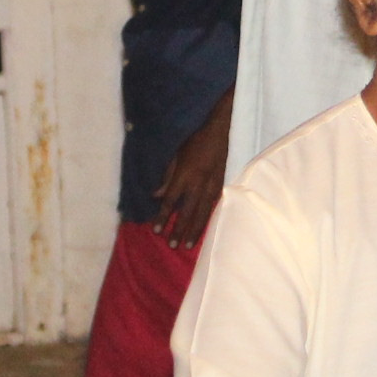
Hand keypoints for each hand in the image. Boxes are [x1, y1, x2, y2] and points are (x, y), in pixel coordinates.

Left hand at [154, 93, 234, 248]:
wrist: (218, 130)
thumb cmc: (194, 140)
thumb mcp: (175, 155)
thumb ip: (166, 177)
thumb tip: (156, 196)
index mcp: (184, 174)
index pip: (170, 201)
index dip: (163, 217)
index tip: (156, 230)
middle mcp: (198, 183)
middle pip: (187, 212)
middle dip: (179, 230)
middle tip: (172, 245)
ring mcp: (211, 186)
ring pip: (202, 214)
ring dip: (194, 230)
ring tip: (188, 245)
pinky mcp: (220, 186)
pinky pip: (212, 207)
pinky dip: (206, 220)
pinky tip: (203, 230)